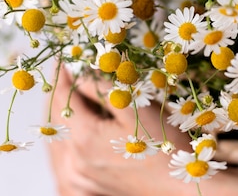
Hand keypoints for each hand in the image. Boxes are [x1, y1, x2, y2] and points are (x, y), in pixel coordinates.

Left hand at [48, 67, 237, 195]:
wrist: (183, 188)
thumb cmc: (167, 148)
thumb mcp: (138, 108)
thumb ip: (105, 85)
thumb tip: (80, 65)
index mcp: (84, 140)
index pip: (61, 97)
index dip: (64, 72)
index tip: (68, 54)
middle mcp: (73, 161)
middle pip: (54, 117)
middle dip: (62, 90)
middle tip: (71, 68)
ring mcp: (77, 176)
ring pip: (59, 136)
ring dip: (64, 113)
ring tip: (77, 93)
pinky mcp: (83, 184)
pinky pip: (65, 154)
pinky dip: (70, 136)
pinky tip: (82, 124)